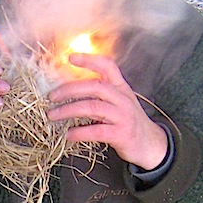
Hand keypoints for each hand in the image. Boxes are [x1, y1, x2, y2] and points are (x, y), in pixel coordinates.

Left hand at [47, 53, 169, 169]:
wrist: (150, 145)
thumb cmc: (129, 122)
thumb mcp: (119, 102)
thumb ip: (101, 94)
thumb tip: (71, 88)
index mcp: (121, 88)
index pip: (107, 66)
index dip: (89, 60)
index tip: (70, 58)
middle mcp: (123, 99)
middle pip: (95, 86)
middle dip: (70, 89)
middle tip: (52, 96)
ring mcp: (123, 116)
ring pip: (92, 107)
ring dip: (68, 110)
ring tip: (53, 115)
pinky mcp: (121, 134)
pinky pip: (97, 131)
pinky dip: (79, 132)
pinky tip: (69, 134)